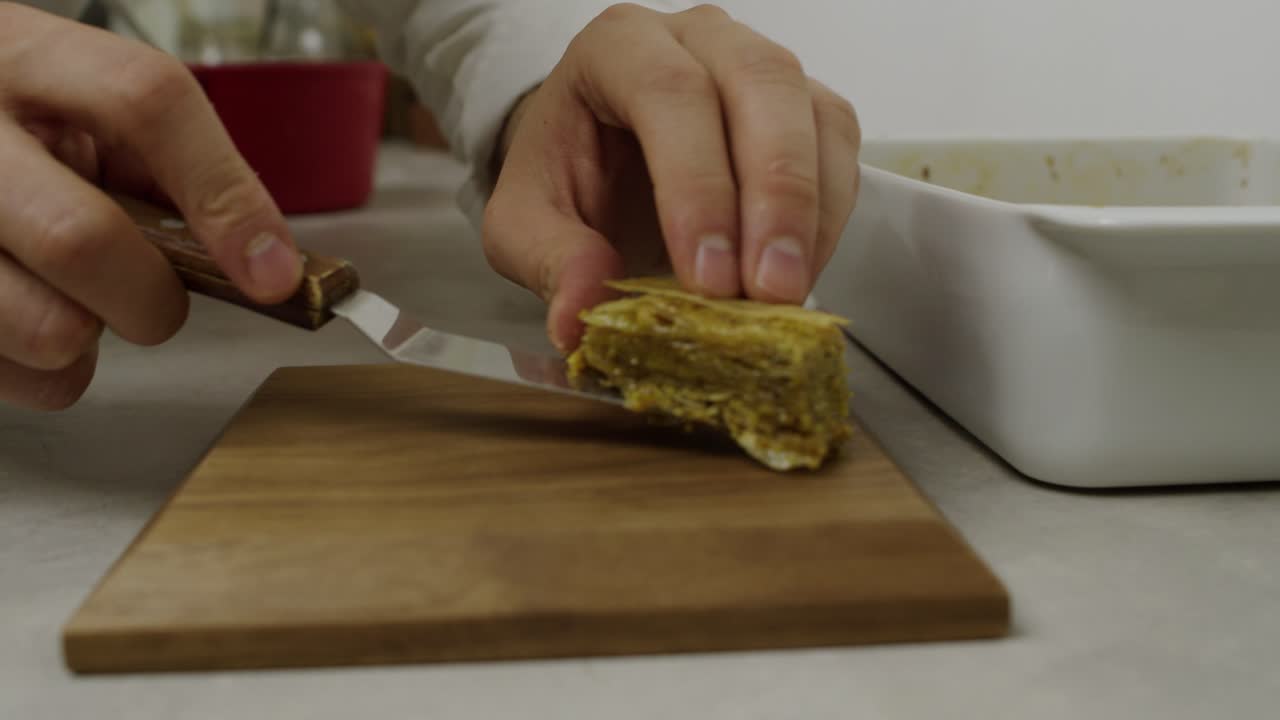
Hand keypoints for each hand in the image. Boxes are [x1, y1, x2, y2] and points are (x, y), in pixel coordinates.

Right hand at [0, 3, 301, 409]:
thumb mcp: (86, 105)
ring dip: (93, 335)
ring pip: (50, 328)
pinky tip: (35, 313)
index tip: (273, 272)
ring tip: (76, 295)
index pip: (145, 102)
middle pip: (83, 239)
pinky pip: (26, 377)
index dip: (225, 195)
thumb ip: (171, 162)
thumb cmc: (22, 124)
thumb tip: (263, 255)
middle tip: (157, 296)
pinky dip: (54, 370)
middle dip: (152, 297)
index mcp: (25, 59)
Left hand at [482, 2, 860, 351]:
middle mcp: (697, 37)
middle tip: (766, 291)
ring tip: (787, 293)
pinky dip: (831, 213)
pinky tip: (803, 269)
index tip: (707, 276)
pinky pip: (838, 143)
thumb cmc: (566, 176)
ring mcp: (759, 62)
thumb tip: (579, 316)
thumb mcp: (524, 225)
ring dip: (810, 209)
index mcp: (617, 46)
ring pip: (812, 110)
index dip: (696, 185)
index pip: (667, 92)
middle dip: (773, 195)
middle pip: (758, 83)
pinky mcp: (803, 103)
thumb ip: (548, 261)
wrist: (598, 161)